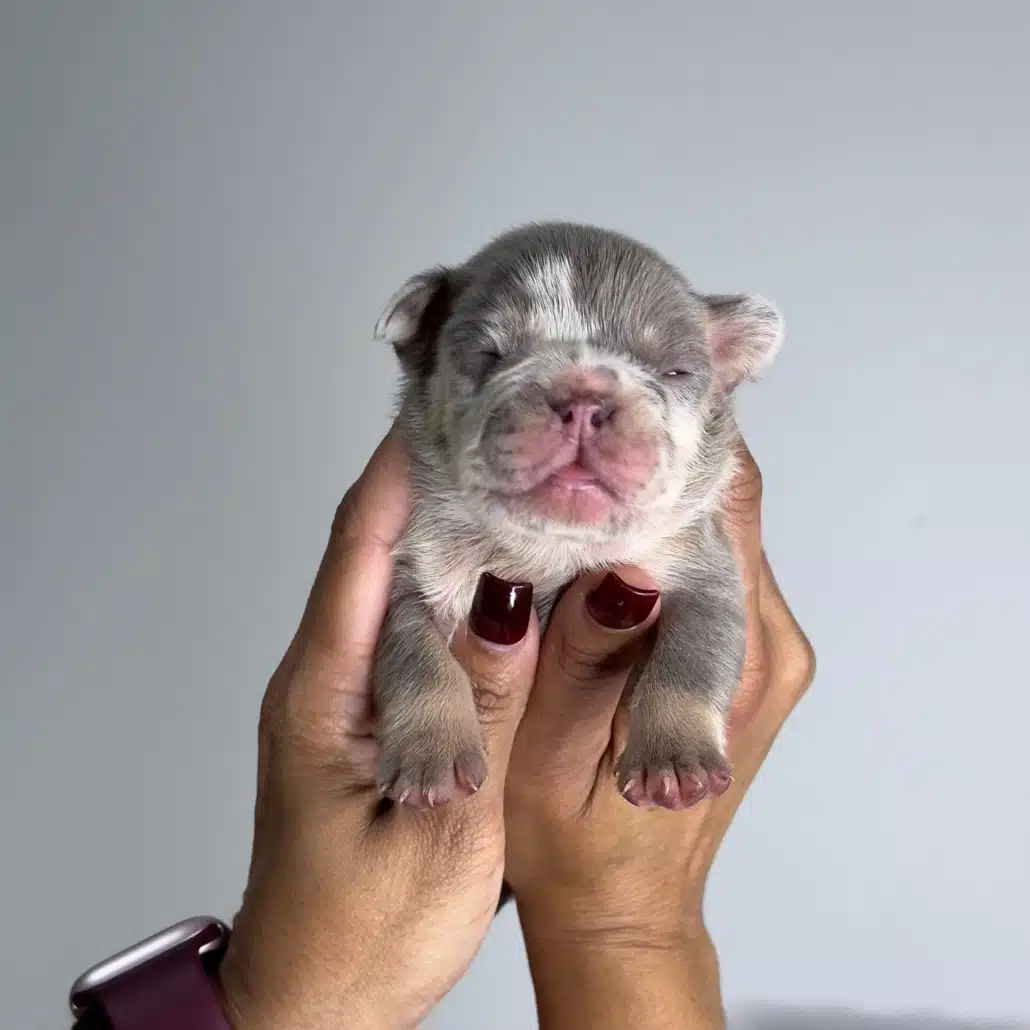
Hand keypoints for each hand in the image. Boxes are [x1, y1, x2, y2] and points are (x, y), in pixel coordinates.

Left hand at [218, 427, 540, 1029]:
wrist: (314, 1002)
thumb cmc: (362, 936)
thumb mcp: (444, 830)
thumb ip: (478, 711)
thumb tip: (508, 602)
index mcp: (325, 694)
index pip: (360, 554)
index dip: (398, 474)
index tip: (443, 407)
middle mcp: (325, 680)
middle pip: (371, 552)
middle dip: (425, 481)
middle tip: (493, 425)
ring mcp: (346, 697)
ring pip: (394, 588)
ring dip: (443, 530)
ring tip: (510, 477)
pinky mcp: (370, 719)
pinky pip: (411, 631)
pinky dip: (452, 590)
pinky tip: (501, 576)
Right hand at [503, 441, 814, 1028]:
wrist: (619, 905)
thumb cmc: (581, 846)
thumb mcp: (556, 749)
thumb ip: (585, 651)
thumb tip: (612, 558)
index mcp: (732, 662)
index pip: (724, 508)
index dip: (676, 439)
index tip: (621, 389)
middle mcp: (766, 644)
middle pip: (727, 504)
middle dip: (659, 450)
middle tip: (587, 406)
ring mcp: (757, 646)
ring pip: (713, 525)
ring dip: (654, 485)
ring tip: (583, 448)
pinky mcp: (736, 652)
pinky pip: (702, 561)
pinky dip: (656, 529)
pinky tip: (598, 517)